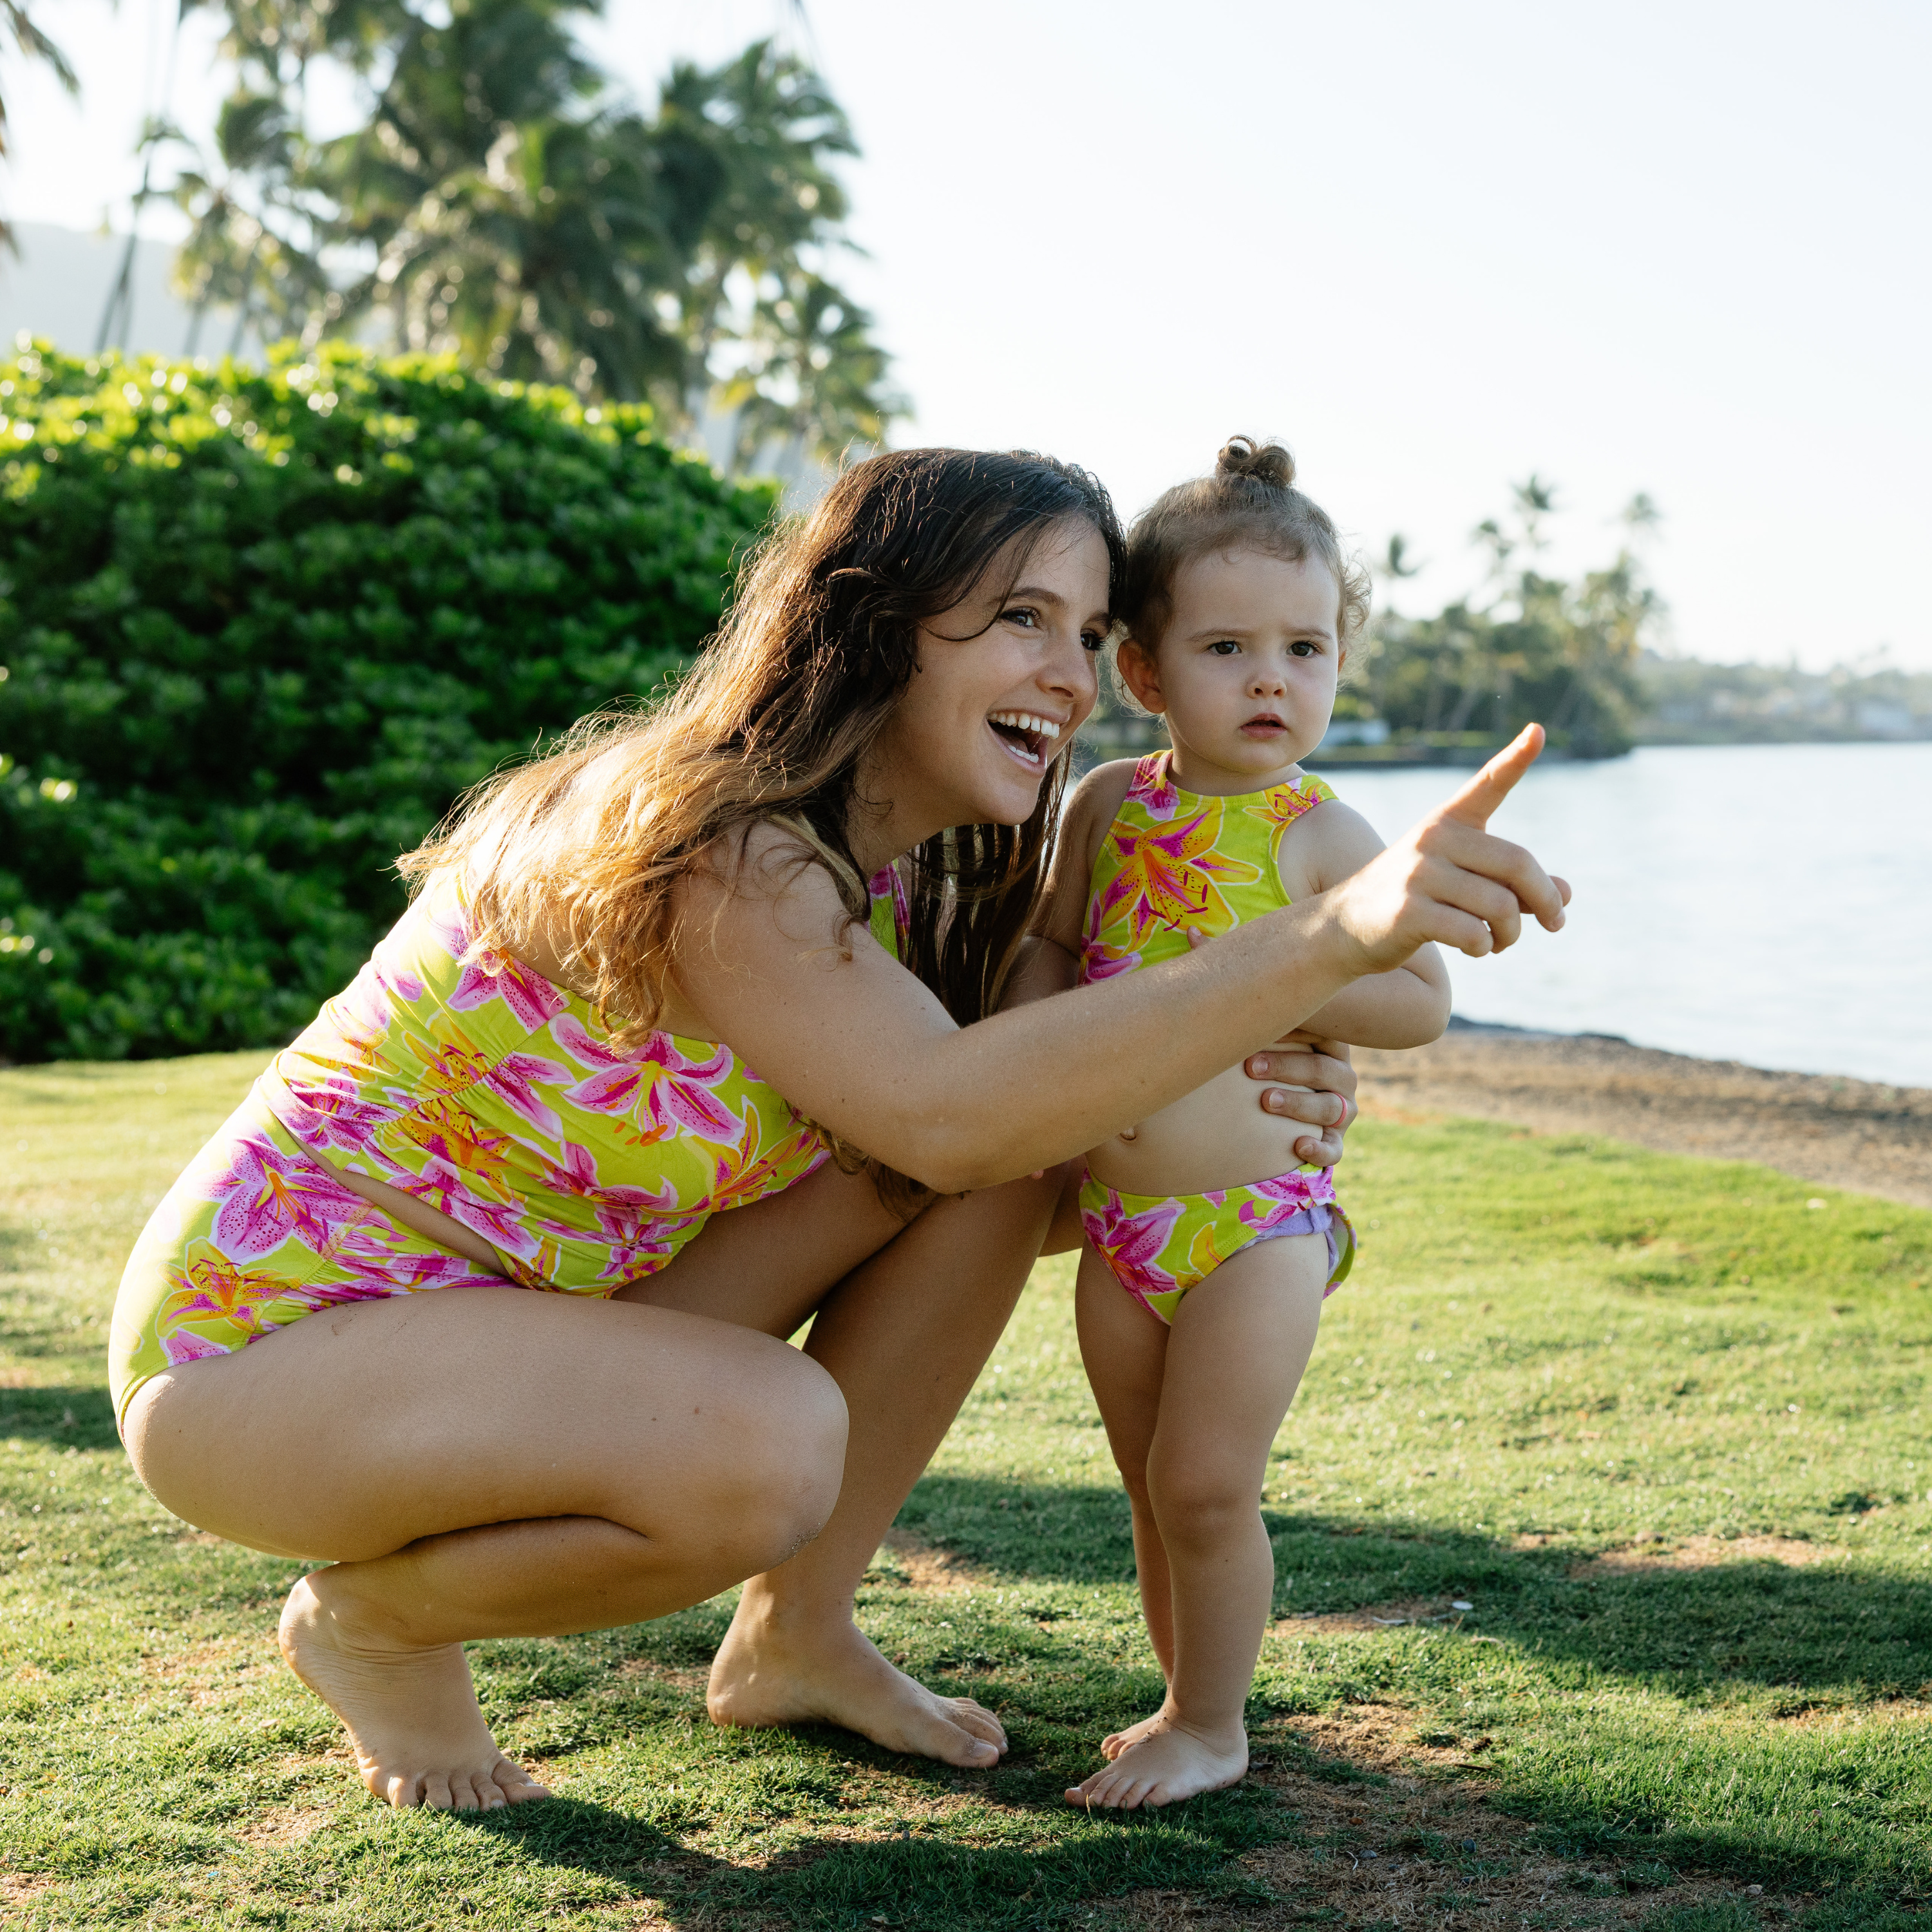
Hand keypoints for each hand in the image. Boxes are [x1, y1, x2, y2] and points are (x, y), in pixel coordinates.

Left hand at [1246, 1035, 1355, 1168]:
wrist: (1278, 1112)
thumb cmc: (1271, 1065)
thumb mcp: (1274, 1045)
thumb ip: (1267, 1031)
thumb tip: (1234, 1016)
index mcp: (1331, 1048)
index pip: (1321, 1035)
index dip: (1293, 1032)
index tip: (1260, 1028)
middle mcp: (1342, 1078)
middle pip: (1321, 1069)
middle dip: (1285, 1067)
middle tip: (1251, 1067)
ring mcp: (1342, 1110)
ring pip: (1329, 1107)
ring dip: (1297, 1104)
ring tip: (1266, 1101)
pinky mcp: (1335, 1140)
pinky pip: (1334, 1149)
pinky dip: (1319, 1150)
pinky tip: (1299, 1146)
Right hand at [1325, 724, 1571, 970]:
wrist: (1341, 928)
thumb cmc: (1411, 902)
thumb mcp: (1461, 884)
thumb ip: (1511, 885)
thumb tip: (1565, 895)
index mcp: (1447, 822)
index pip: (1487, 784)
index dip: (1516, 759)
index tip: (1539, 732)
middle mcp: (1434, 839)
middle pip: (1517, 864)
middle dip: (1545, 899)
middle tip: (1556, 923)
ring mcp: (1418, 874)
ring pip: (1501, 906)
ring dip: (1512, 932)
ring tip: (1501, 941)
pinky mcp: (1408, 911)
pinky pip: (1474, 933)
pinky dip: (1485, 946)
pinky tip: (1476, 948)